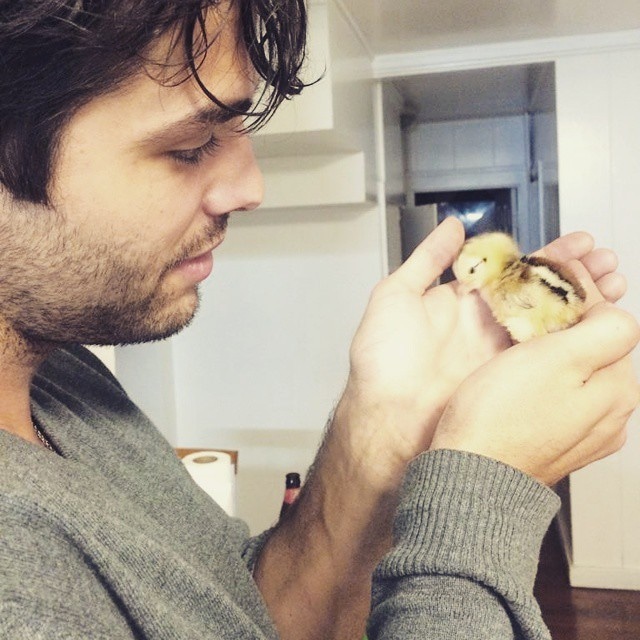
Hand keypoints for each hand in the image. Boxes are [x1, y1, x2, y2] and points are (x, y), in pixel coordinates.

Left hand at [337, 218, 628, 480]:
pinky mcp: (508, 378)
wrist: (387, 417)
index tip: (580, 243)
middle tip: (607, 261)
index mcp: (462, 301)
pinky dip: (573, 339)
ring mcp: (500, 353)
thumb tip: (451, 228)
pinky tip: (597, 323)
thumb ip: (427, 259)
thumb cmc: (380, 362)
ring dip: (584, 303)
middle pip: (540, 292)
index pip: (514, 269)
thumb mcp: (394, 296)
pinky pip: (546, 354)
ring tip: (613, 283)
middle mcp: (486, 325)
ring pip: (551, 321)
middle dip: (577, 275)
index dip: (548, 255)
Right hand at [430, 261, 639, 484]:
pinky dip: (540, 377)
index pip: (609, 321)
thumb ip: (604, 329)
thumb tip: (615, 311)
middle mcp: (610, 416)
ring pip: (574, 371)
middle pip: (593, 347)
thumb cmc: (500, 417)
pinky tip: (516, 373)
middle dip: (566, 319)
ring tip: (519, 332)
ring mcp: (583, 433)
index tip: (552, 276)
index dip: (578, 293)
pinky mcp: (554, 442)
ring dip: (552, 346)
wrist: (468, 474)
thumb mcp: (557, 358)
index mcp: (618, 390)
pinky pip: (555, 396)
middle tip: (532, 301)